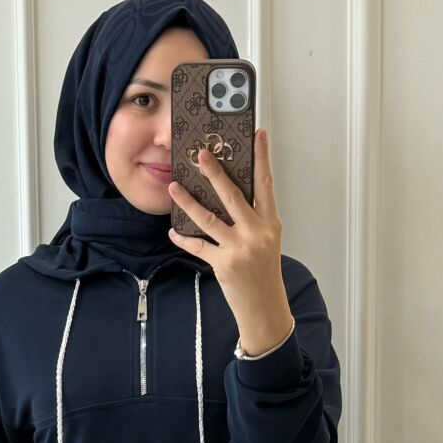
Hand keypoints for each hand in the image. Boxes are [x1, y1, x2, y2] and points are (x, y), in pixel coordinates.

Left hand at [166, 128, 293, 352]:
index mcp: (270, 222)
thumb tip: (229, 194)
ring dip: (188, 201)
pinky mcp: (223, 264)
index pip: (266, 183)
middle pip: (232, 195)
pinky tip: (172, 231)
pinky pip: (198, 246)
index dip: (262, 158)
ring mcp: (239, 248)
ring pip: (208, 218)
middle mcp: (256, 232)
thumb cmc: (264, 272)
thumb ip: (253, 218)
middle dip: (215, 172)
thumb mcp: (267, 240)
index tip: (259, 135)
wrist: (265, 308)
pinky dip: (183, 238)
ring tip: (174, 187)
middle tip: (201, 154)